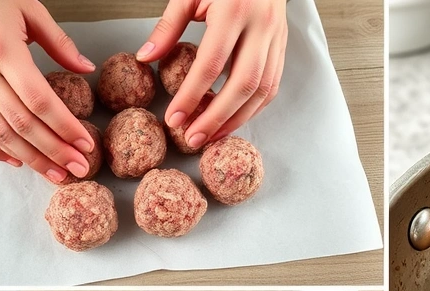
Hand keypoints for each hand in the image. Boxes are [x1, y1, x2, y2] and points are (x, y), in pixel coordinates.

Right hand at [0, 0, 95, 182]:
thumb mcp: (29, 9)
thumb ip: (60, 43)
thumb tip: (86, 68)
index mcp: (2, 49)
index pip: (39, 100)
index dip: (65, 127)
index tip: (85, 144)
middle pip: (21, 124)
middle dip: (53, 151)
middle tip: (78, 168)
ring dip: (29, 157)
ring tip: (54, 173)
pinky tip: (15, 160)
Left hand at [137, 0, 287, 148]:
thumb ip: (169, 25)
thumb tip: (146, 58)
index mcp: (234, 9)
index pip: (212, 64)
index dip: (192, 96)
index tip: (174, 119)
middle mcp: (261, 26)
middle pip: (243, 84)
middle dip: (217, 118)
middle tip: (193, 139)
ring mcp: (277, 38)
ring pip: (263, 90)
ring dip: (237, 119)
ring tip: (212, 136)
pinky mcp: (283, 46)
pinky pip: (272, 85)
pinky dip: (253, 107)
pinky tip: (233, 118)